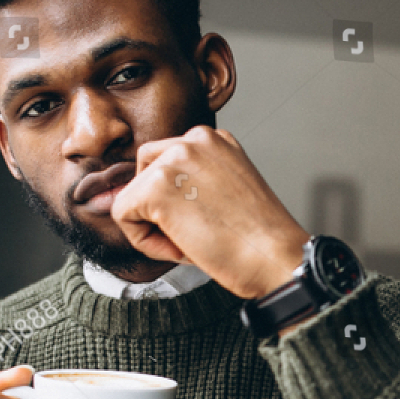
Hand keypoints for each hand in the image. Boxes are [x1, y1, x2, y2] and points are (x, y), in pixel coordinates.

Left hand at [111, 126, 309, 299]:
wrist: (276, 258)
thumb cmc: (258, 239)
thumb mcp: (227, 192)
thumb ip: (194, 182)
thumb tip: (150, 197)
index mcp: (214, 140)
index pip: (166, 162)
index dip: (176, 201)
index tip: (206, 221)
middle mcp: (194, 140)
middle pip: (143, 171)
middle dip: (157, 208)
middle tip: (194, 233)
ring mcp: (174, 159)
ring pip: (131, 195)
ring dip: (152, 226)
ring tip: (191, 240)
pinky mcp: (156, 186)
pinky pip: (123, 217)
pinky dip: (146, 242)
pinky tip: (182, 247)